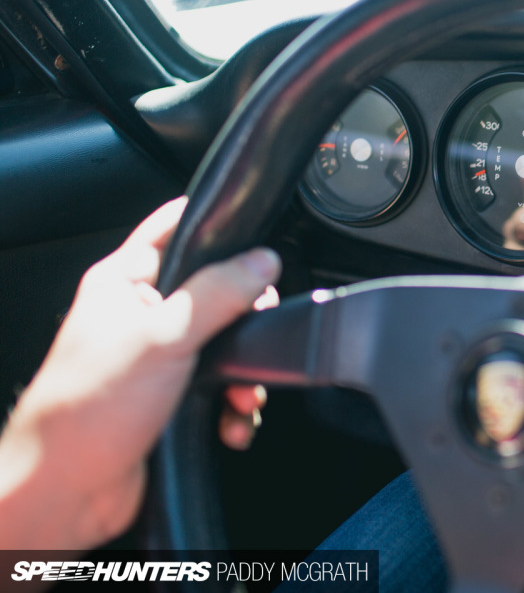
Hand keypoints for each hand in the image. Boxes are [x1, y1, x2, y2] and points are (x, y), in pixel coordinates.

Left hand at [0, 197, 280, 549]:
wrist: (65, 493)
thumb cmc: (85, 412)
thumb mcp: (162, 337)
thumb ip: (218, 293)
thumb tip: (263, 261)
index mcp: (124, 283)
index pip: (176, 227)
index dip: (218, 225)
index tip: (258, 238)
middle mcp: (140, 316)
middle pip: (216, 291)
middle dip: (246, 320)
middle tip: (253, 331)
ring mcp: (156, 359)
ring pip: (225, 346)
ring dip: (244, 375)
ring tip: (241, 395)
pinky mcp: (172, 399)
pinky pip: (222, 390)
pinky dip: (234, 408)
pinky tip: (230, 422)